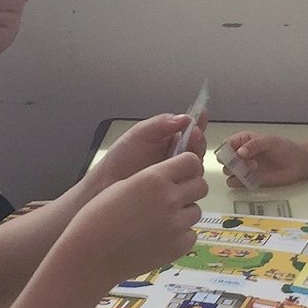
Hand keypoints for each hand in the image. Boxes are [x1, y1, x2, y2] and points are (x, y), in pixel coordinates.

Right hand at [69, 151, 206, 285]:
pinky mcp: (178, 247)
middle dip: (190, 189)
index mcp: (154, 178)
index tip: (179, 173)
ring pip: (196, 211)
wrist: (91, 256)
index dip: (186, 167)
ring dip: (183, 213)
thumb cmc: (98, 218)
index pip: (191, 162)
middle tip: (172, 198)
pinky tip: (159, 237)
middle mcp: (170, 199)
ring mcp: (176, 224)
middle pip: (201, 186)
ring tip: (159, 221)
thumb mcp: (123, 185)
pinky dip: (180, 235)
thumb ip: (152, 178)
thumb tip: (173, 176)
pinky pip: (190, 234)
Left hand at [88, 112, 202, 194]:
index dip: (199, 123)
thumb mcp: (139, 134)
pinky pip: (190, 185)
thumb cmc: (121, 157)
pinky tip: (185, 175)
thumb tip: (184, 118)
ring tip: (187, 155)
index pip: (191, 129)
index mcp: (170, 138)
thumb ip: (160, 124)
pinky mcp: (176, 191)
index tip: (200, 116)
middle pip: (198, 147)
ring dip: (195, 159)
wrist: (106, 184)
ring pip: (197, 166)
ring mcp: (178, 174)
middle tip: (194, 135)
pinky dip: (190, 179)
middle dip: (198, 140)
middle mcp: (177, 155)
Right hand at [225, 131, 307, 187]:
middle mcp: (241, 154)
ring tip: (253, 169)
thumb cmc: (285, 148)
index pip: (227, 144)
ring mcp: (244, 167)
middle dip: (231, 161)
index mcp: (244, 140)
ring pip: (227, 171)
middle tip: (245, 162)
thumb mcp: (269, 141)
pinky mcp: (248, 180)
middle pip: (224, 158)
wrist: (297, 164)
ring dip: (236, 171)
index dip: (227, 149)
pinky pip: (234, 183)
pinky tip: (249, 179)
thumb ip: (254, 145)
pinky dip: (238, 182)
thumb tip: (240, 152)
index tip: (235, 154)